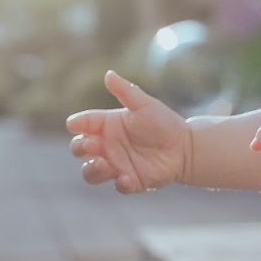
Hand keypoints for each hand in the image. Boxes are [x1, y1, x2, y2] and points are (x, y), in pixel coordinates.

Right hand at [66, 71, 188, 194]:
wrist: (186, 147)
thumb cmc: (163, 122)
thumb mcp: (144, 104)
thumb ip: (126, 91)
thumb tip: (108, 74)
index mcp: (107, 125)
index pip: (83, 124)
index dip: (77, 123)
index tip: (75, 124)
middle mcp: (107, 146)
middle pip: (80, 149)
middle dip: (80, 147)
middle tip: (92, 145)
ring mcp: (116, 165)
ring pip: (91, 172)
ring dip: (93, 169)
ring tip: (105, 164)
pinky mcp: (131, 181)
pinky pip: (119, 186)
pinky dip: (121, 183)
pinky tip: (127, 177)